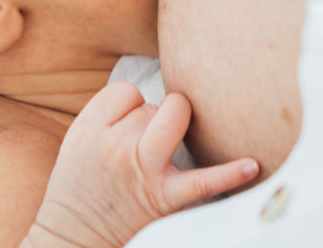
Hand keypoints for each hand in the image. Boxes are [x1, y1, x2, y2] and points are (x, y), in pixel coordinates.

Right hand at [22, 82, 258, 247]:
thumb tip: (158, 100)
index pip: (127, 91)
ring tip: (163, 154)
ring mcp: (141, 171)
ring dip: (175, 132)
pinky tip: (251, 165)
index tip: (126, 127)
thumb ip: (109, 114)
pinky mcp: (163, 198)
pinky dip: (228, 174)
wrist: (71, 240)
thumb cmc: (80, 187)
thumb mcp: (78, 140)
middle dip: (155, 119)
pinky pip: (201, 181)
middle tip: (146, 144)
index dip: (131, 106)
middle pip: (153, 105)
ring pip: (173, 121)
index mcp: (88, 129)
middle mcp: (114, 146)